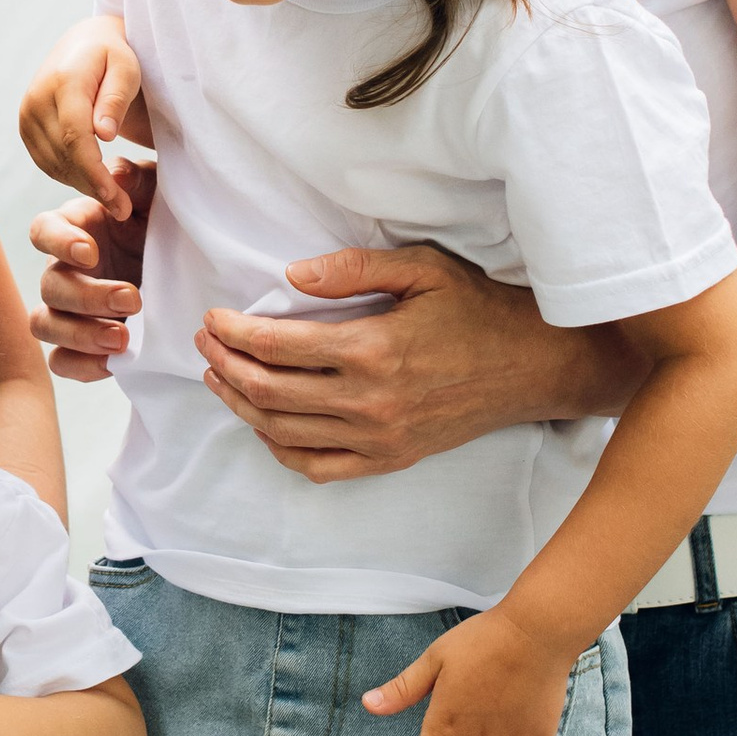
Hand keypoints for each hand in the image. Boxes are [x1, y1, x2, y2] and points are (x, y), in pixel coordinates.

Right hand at [19, 20, 149, 210]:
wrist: (83, 43)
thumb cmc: (114, 55)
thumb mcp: (128, 68)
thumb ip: (116, 99)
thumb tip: (104, 134)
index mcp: (64, 81)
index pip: (75, 137)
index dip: (95, 173)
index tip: (117, 200)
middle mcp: (37, 98)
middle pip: (64, 155)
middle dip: (93, 186)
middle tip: (123, 208)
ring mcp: (26, 113)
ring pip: (52, 163)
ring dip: (82, 184)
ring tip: (112, 196)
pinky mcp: (25, 126)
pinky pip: (45, 161)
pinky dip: (69, 175)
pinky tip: (92, 179)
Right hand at [28, 159, 154, 384]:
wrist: (184, 264)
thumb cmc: (162, 221)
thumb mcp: (157, 195)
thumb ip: (137, 180)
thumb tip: (116, 177)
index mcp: (77, 227)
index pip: (43, 230)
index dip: (58, 242)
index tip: (90, 252)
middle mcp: (64, 268)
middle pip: (49, 285)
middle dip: (88, 296)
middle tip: (132, 298)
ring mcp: (67, 308)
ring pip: (45, 325)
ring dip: (80, 334)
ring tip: (123, 339)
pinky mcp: (79, 342)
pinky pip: (61, 361)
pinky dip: (82, 365)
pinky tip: (114, 364)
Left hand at [198, 245, 640, 478]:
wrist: (530, 365)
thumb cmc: (477, 309)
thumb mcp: (422, 268)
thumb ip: (353, 268)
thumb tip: (291, 276)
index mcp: (374, 349)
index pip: (278, 346)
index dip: (234, 332)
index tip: (213, 317)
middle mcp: (370, 401)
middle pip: (268, 392)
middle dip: (225, 365)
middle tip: (205, 342)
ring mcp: (378, 438)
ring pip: (283, 431)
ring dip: (240, 405)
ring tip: (221, 377)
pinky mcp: (389, 459)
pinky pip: (317, 466)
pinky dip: (280, 449)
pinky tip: (264, 425)